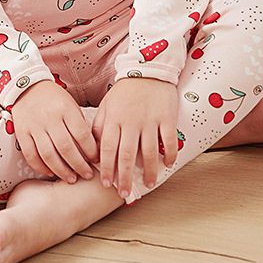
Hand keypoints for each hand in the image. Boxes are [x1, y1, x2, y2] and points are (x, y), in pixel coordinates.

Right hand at [11, 80, 99, 183]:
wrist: (28, 87)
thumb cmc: (54, 99)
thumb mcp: (71, 105)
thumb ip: (79, 125)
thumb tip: (91, 150)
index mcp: (65, 109)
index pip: (81, 134)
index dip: (91, 151)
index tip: (96, 160)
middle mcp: (50, 117)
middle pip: (66, 147)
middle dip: (79, 165)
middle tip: (87, 175)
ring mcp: (34, 125)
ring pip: (49, 154)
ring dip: (61, 170)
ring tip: (71, 179)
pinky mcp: (22, 132)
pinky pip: (31, 155)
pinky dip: (41, 167)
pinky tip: (50, 172)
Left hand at [92, 78, 177, 198]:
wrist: (148, 70)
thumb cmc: (125, 91)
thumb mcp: (107, 105)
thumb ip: (100, 126)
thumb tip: (93, 150)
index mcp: (114, 118)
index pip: (106, 148)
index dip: (106, 168)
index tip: (106, 183)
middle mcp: (131, 122)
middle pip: (126, 155)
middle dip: (124, 177)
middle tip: (124, 193)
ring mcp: (150, 120)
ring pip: (148, 152)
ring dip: (148, 171)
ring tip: (147, 185)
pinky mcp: (167, 118)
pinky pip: (169, 141)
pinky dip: (169, 155)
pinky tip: (167, 165)